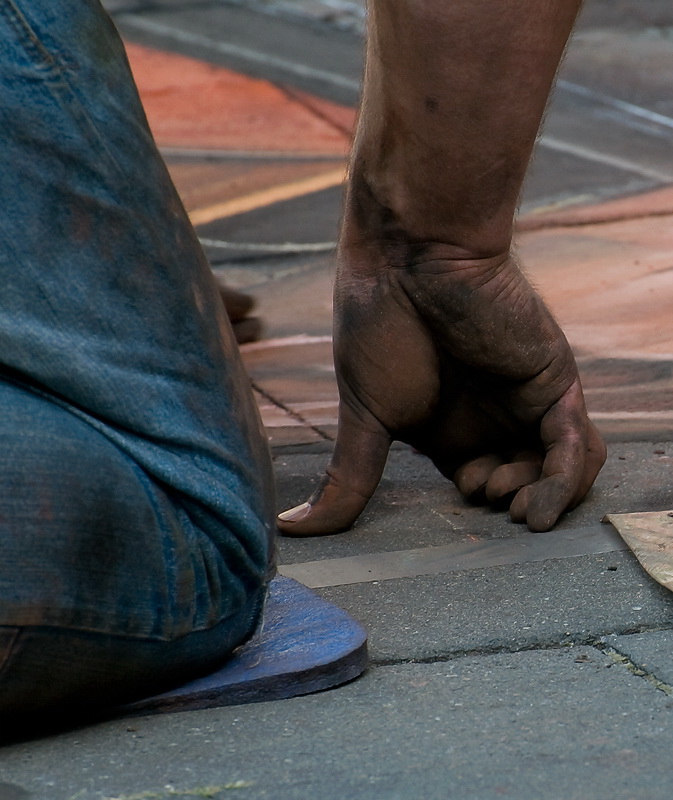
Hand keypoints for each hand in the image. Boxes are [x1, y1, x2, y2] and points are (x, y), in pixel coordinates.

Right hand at [277, 247, 605, 535]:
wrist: (410, 255)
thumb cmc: (378, 323)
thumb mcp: (364, 413)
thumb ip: (348, 475)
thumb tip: (294, 529)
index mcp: (447, 424)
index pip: (475, 478)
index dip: (475, 496)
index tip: (461, 490)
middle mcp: (490, 415)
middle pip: (521, 478)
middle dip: (506, 498)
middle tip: (484, 487)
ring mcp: (524, 400)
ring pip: (558, 469)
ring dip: (542, 498)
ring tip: (514, 504)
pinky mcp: (553, 383)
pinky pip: (575, 445)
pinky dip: (565, 483)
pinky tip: (539, 506)